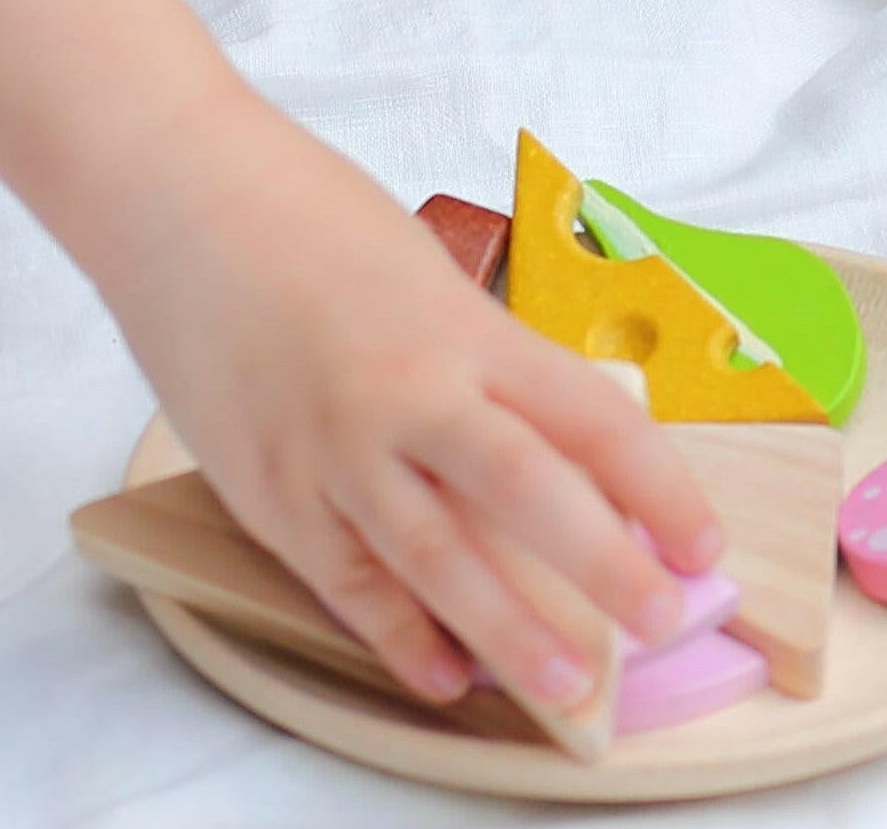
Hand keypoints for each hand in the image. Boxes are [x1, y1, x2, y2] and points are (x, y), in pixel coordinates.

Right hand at [98, 105, 721, 712]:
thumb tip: (551, 437)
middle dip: (605, 567)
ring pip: (437, 559)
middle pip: (527, 493)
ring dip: (507, 629)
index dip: (656, 486)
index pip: (588, 418)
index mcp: (465, 329)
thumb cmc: (313, 218)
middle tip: (664, 625)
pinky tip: (446, 674)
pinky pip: (347, 579)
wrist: (185, 199)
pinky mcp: (268, 489)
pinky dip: (400, 634)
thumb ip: (481, 360)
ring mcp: (334, 448)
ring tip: (567, 687)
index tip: (702, 541)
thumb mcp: (428, 278)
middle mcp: (409, 393)